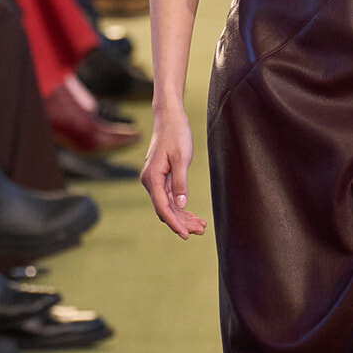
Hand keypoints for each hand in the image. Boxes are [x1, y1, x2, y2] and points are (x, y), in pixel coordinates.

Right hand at [140, 108, 207, 238]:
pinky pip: (170, 197)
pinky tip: (193, 215)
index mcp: (152, 177)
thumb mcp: (182, 157)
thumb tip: (181, 205)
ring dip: (183, 217)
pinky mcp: (162, 177)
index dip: (175, 223)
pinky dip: (181, 207)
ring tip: (201, 226)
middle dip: (182, 222)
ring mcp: (156, 180)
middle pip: (165, 209)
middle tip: (201, 231)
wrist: (170, 117)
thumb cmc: (176, 134)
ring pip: (168, 205)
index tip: (186, 235)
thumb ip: (180, 182)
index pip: (162, 207)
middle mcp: (150, 181)